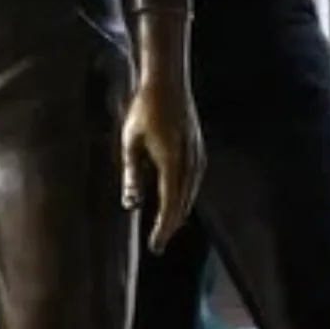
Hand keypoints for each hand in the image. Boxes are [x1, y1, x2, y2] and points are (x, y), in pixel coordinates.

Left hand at [121, 71, 204, 253]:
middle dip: (171, 225)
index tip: (155, 246)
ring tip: (166, 226)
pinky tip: (177, 199)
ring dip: (179, 211)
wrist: (168, 82)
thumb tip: (131, 204)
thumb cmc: (144, 109)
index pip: (170, 205)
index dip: (163, 228)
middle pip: (183, 204)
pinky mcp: (199, 148)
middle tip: (158, 243)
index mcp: (172, 162)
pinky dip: (185, 196)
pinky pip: (194, 181)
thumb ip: (131, 174)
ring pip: (190, 194)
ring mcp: (198, 155)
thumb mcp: (130, 141)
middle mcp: (190, 163)